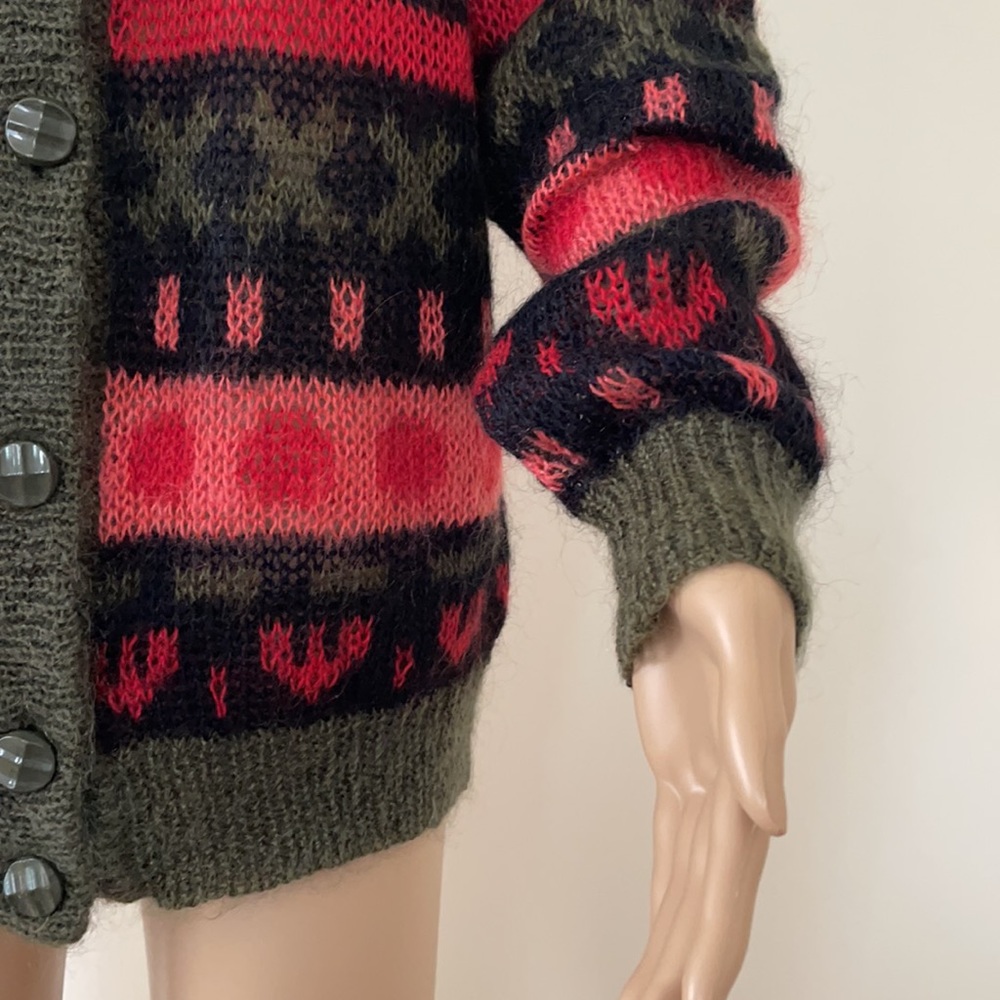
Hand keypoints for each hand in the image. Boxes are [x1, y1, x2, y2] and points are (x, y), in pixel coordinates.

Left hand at [617, 562, 796, 999]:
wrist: (702, 561)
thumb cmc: (730, 587)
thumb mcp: (743, 639)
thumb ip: (753, 728)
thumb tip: (773, 822)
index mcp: (748, 762)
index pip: (732, 869)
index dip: (716, 934)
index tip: (693, 994)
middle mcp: (731, 783)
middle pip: (709, 891)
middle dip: (686, 958)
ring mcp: (703, 779)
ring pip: (688, 879)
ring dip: (670, 942)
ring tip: (644, 998)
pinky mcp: (678, 766)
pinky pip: (670, 845)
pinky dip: (663, 895)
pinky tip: (658, 934)